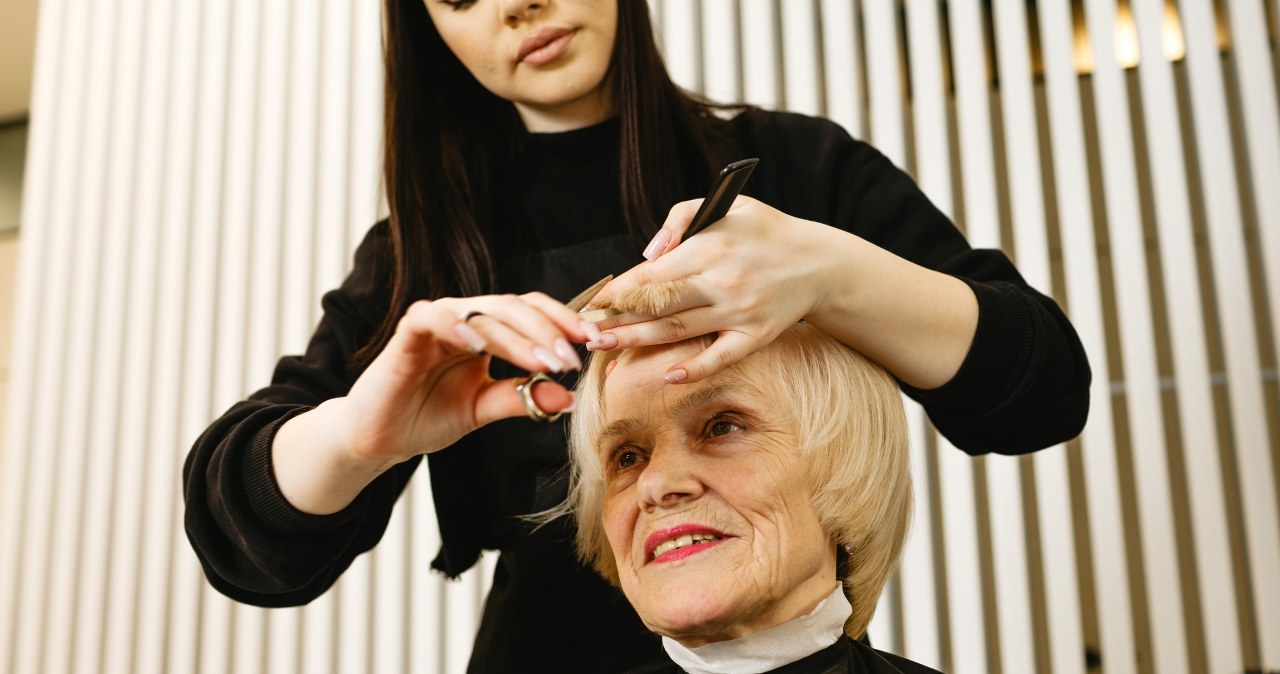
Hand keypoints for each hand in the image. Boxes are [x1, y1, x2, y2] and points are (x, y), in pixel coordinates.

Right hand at [333, 292, 595, 466]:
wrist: (380, 438)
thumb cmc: (429, 416)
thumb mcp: (485, 409)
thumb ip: (523, 399)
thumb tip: (571, 398)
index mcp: (487, 332)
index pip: (532, 312)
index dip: (564, 322)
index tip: (595, 343)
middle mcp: (466, 319)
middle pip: (515, 307)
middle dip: (548, 332)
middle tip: (570, 361)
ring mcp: (437, 322)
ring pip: (483, 310)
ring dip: (516, 335)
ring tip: (542, 360)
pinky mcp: (407, 332)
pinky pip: (433, 317)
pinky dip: (458, 326)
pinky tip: (481, 345)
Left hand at [586, 196, 839, 383]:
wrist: (818, 262)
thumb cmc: (764, 231)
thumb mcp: (726, 206)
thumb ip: (680, 219)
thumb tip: (647, 254)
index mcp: (712, 246)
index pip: (654, 273)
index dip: (619, 290)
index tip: (593, 303)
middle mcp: (723, 281)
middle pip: (660, 305)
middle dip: (619, 320)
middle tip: (587, 333)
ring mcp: (739, 311)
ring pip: (679, 331)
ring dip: (639, 342)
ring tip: (605, 350)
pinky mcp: (756, 335)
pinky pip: (721, 356)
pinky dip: (696, 368)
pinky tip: (669, 375)